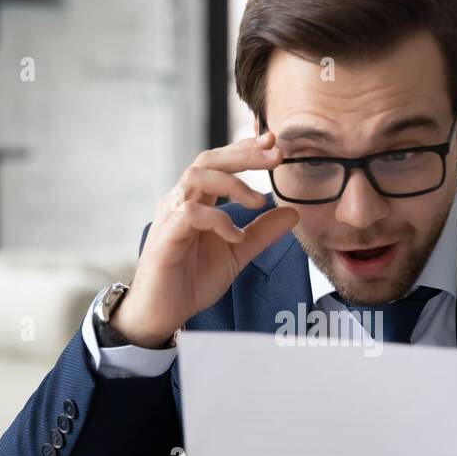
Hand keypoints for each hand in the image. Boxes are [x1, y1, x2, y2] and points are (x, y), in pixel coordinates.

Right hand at [112, 132, 299, 346]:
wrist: (163, 312)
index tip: (273, 143)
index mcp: (195, 200)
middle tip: (276, 156)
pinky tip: (236, 237)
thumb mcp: (237, 253)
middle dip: (243, 154)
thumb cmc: (192, 280)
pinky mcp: (165, 238)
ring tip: (258, 201)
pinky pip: (190, 215)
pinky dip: (218, 220)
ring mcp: (170, 217)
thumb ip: (262, 232)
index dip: (243, 149)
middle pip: (208, 160)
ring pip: (197, 178)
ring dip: (232, 184)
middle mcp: (179, 201)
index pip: (218, 162)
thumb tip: (293, 212)